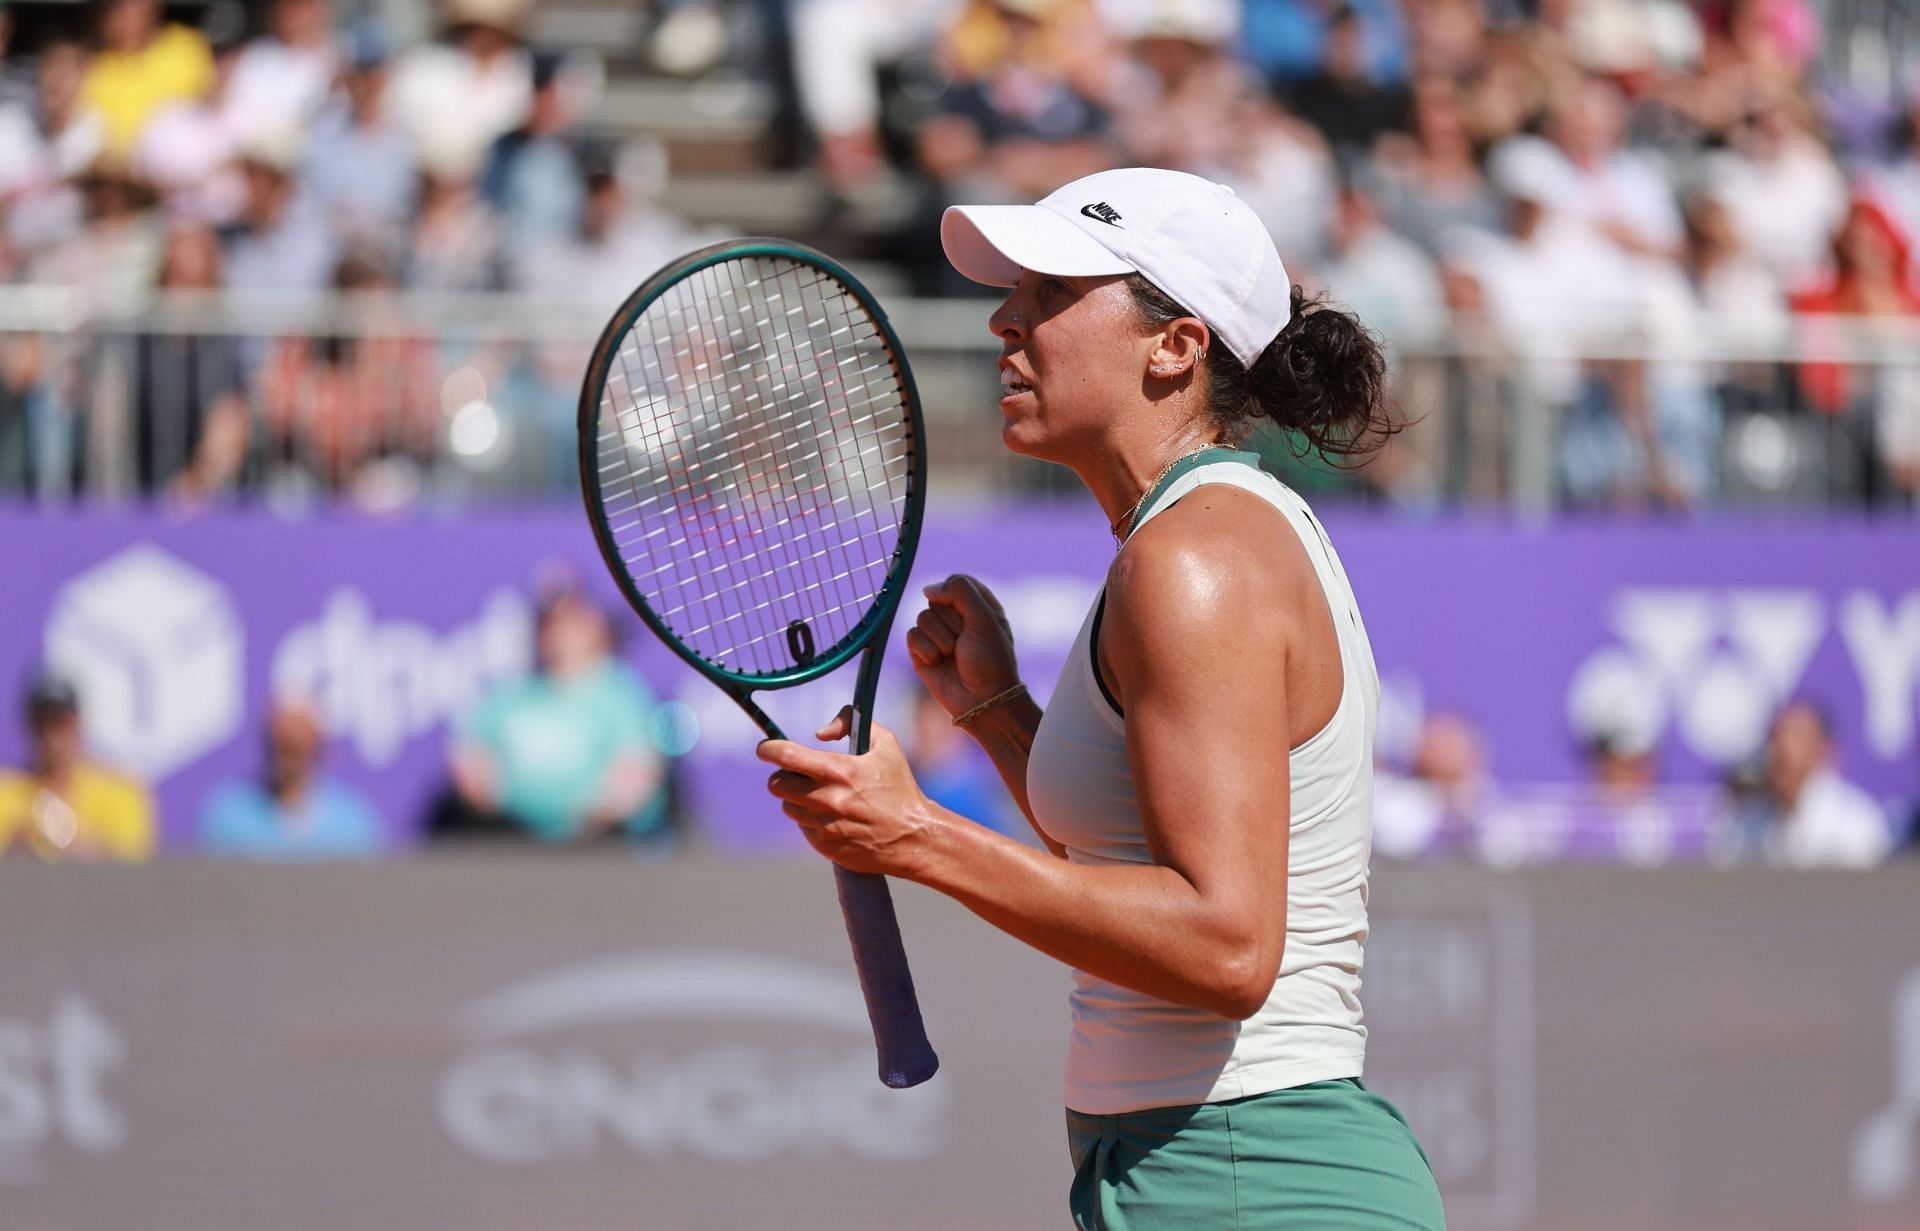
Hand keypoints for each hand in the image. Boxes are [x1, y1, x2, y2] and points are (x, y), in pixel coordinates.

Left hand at [758, 708, 938, 878]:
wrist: (914, 836)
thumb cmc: (899, 787)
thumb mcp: (885, 743)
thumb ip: (851, 722)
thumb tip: (819, 732)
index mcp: (839, 771)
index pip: (786, 756)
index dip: (768, 749)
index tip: (765, 748)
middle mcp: (827, 799)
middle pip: (776, 784)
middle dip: (782, 775)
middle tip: (798, 773)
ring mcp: (824, 825)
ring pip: (787, 806)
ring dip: (796, 798)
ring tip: (821, 795)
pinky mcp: (824, 846)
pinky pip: (802, 827)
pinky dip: (810, 818)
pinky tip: (833, 815)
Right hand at [906, 575, 1019, 719]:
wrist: (982, 700)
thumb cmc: (990, 660)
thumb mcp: (984, 618)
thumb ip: (959, 592)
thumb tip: (927, 589)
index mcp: (977, 605)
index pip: (956, 582)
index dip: (957, 597)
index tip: (969, 615)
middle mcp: (956, 617)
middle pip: (935, 600)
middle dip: (951, 623)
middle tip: (965, 642)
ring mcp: (937, 634)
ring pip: (922, 618)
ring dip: (941, 639)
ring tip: (954, 655)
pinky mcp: (921, 651)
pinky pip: (912, 636)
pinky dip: (927, 650)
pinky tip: (939, 663)